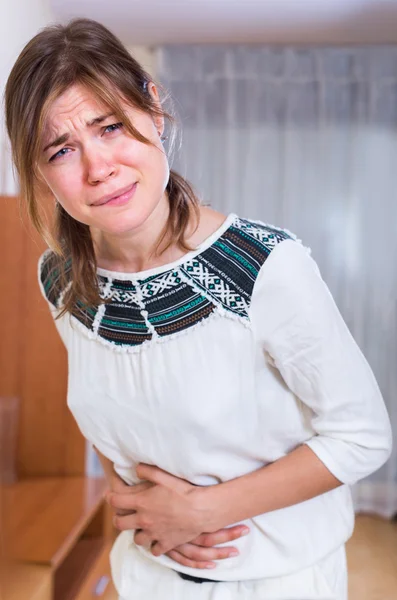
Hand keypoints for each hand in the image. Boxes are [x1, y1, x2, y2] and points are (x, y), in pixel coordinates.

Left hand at [107, 463, 248, 560]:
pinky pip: (154, 550)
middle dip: (118, 518)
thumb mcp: (164, 475)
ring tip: (142, 527)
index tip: (110, 496)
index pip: (115, 501)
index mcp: (141, 503)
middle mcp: (143, 520)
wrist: (201, 509)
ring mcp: (154, 533)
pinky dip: (154, 545)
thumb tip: (136, 469)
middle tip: (122, 514)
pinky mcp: (165, 543)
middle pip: (119, 524)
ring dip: (137, 533)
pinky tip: (158, 538)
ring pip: (136, 539)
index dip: (110, 497)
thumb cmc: (183, 491)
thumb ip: (147, 471)